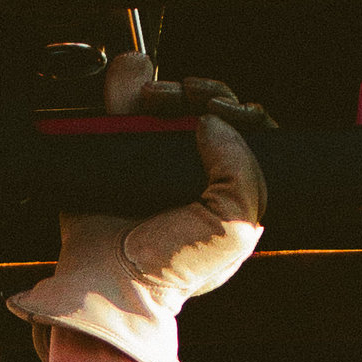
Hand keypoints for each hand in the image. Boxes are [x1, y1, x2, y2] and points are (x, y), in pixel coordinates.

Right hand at [7, 52, 267, 361]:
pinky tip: (128, 81)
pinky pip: (122, 109)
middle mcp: (197, 171)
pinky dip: (123, 87)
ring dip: (163, 88)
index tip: (219, 109)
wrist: (110, 280)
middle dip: (201, 94)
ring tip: (151, 98)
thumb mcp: (234, 229)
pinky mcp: (116, 153)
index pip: (251, 133)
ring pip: (168, 103)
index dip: (240, 111)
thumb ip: (242, 173)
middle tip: (186, 98)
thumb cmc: (175, 266)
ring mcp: (155, 160)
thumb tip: (211, 120)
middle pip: (209, 109)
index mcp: (232, 189)